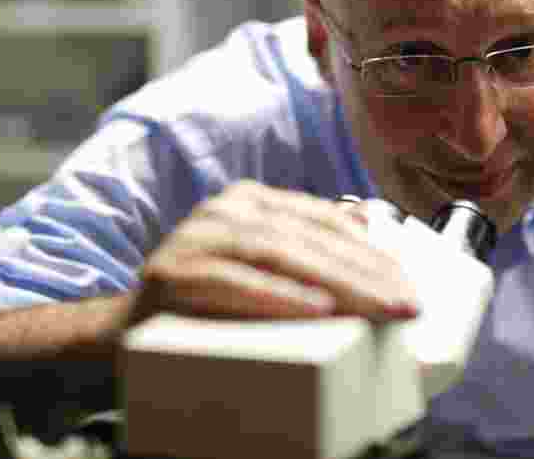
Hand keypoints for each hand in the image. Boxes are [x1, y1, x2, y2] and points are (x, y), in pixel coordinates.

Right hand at [127, 180, 419, 324]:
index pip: (324, 221)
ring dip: (337, 284)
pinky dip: (278, 297)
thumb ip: (305, 241)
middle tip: (406, 305)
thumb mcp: (260, 263)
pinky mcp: (173, 276)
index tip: (408, 281)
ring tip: (378, 308)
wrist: (124, 330)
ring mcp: (196, 239)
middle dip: (366, 274)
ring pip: (279, 256)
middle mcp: (224, 211)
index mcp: (251, 202)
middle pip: (309, 241)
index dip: (371, 251)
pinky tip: (318, 310)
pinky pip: (233, 285)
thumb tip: (364, 223)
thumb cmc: (206, 298)